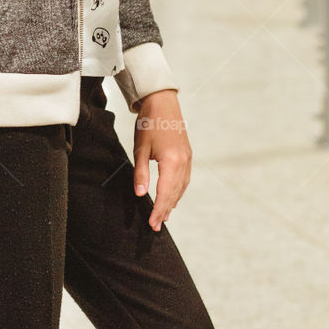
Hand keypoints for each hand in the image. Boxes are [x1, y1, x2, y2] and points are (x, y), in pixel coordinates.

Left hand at [133, 89, 191, 230]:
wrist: (162, 102)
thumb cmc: (149, 123)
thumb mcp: (140, 149)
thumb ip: (141, 173)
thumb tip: (141, 194)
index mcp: (171, 161)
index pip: (165, 193)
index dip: (158, 210)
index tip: (152, 224)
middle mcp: (183, 162)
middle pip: (175, 193)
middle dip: (165, 210)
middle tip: (156, 226)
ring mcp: (188, 158)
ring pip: (182, 187)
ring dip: (173, 202)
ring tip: (164, 215)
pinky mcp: (188, 154)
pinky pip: (185, 178)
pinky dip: (178, 190)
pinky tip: (173, 196)